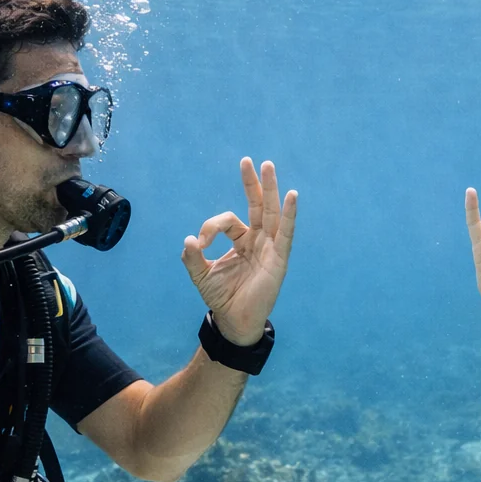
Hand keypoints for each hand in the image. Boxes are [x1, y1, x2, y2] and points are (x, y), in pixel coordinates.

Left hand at [181, 158, 297, 344]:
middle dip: (254, 183)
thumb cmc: (222, 297)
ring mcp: (270, 248)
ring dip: (270, 189)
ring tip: (268, 166)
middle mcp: (258, 240)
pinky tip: (291, 196)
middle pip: (258, 206)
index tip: (199, 243)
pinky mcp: (279, 259)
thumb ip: (192, 258)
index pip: (228, 221)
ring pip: (272, 213)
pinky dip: (289, 214)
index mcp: (241, 241)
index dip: (211, 226)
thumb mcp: (200, 275)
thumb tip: (189, 240)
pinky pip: (286, 233)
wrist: (234, 320)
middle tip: (249, 160)